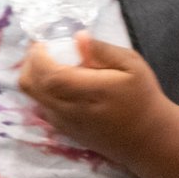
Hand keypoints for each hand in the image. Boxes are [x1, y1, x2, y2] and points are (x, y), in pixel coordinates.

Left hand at [18, 33, 171, 163]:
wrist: (149, 140)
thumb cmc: (143, 99)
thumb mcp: (133, 66)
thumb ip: (104, 51)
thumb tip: (78, 37)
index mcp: (90, 92)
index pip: (47, 74)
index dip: (38, 55)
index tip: (47, 42)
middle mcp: (71, 110)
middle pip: (30, 84)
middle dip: (31, 62)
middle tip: (47, 50)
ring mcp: (65, 123)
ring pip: (32, 96)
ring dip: (36, 76)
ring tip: (55, 65)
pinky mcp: (65, 130)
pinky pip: (42, 106)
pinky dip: (44, 91)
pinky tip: (64, 85)